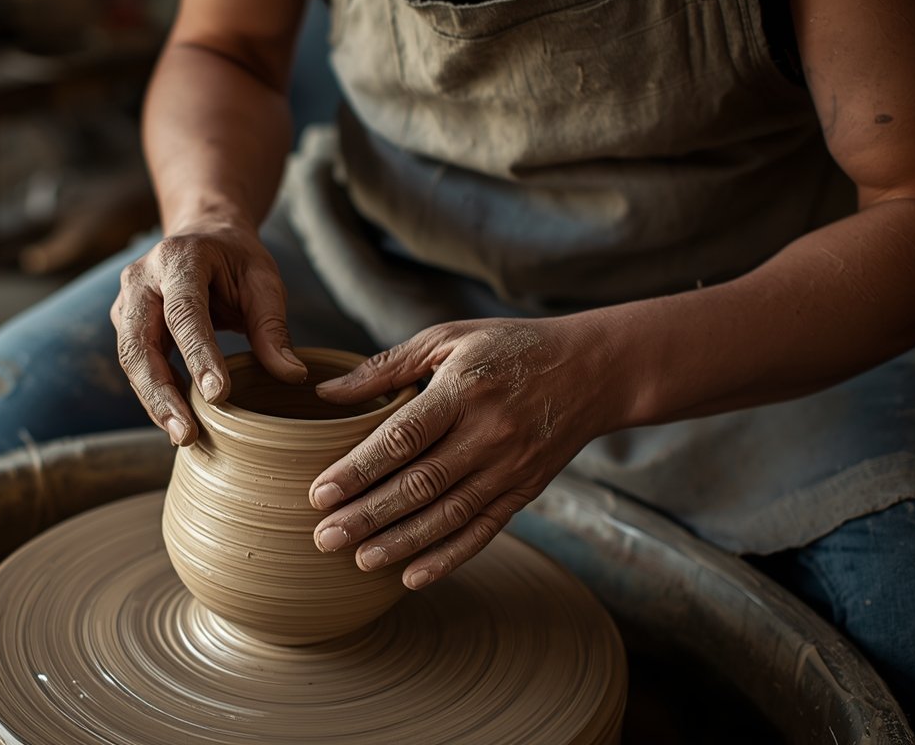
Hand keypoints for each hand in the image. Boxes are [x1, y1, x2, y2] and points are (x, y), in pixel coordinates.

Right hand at [111, 220, 307, 445]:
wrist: (202, 235)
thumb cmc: (236, 259)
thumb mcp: (264, 281)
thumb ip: (273, 327)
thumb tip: (291, 375)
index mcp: (179, 258)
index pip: (184, 311)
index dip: (198, 355)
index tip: (217, 395)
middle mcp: (142, 278)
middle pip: (139, 342)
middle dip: (161, 393)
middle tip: (187, 433)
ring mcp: (126, 302)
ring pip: (131, 360)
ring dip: (154, 402)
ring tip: (183, 436)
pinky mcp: (125, 324)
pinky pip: (136, 366)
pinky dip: (155, 396)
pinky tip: (176, 423)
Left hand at [309, 317, 622, 589]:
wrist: (594, 370)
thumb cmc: (508, 348)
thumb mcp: (448, 339)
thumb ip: (386, 366)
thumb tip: (325, 393)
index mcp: (463, 391)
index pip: (402, 437)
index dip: (359, 469)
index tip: (319, 493)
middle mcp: (488, 434)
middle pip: (420, 484)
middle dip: (368, 516)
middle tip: (324, 537)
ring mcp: (510, 468)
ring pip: (448, 515)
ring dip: (400, 542)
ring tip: (357, 559)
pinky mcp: (525, 491)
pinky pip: (483, 531)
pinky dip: (448, 557)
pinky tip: (412, 576)